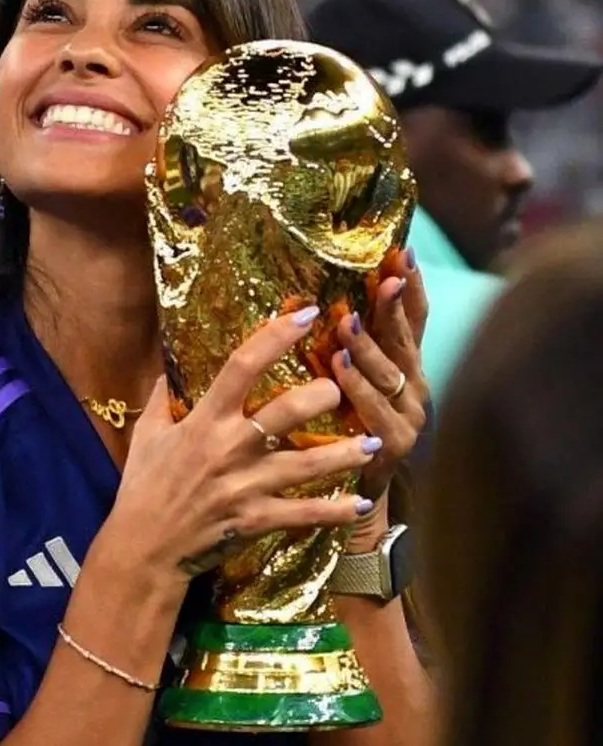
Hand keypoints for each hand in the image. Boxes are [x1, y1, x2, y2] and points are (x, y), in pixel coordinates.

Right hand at [104, 309, 380, 595]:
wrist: (143, 547)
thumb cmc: (144, 486)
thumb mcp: (148, 434)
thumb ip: (163, 396)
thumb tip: (172, 361)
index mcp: (204, 420)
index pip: (242, 365)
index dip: (277, 336)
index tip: (307, 314)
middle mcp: (230, 447)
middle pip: (288, 411)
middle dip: (323, 395)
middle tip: (343, 389)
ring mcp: (246, 485)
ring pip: (307, 464)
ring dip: (345, 453)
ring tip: (374, 442)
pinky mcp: (256, 520)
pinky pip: (303, 514)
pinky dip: (335, 511)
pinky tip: (361, 505)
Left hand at [332, 252, 427, 500]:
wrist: (360, 494)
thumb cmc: (350, 430)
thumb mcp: (354, 381)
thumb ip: (351, 344)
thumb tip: (329, 296)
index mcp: (406, 366)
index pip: (415, 318)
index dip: (411, 286)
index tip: (402, 252)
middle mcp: (415, 386)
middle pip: (407, 339)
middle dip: (396, 308)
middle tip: (385, 279)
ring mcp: (410, 416)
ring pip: (392, 375)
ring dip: (371, 348)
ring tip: (349, 323)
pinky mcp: (396, 445)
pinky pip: (377, 414)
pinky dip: (359, 392)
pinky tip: (341, 374)